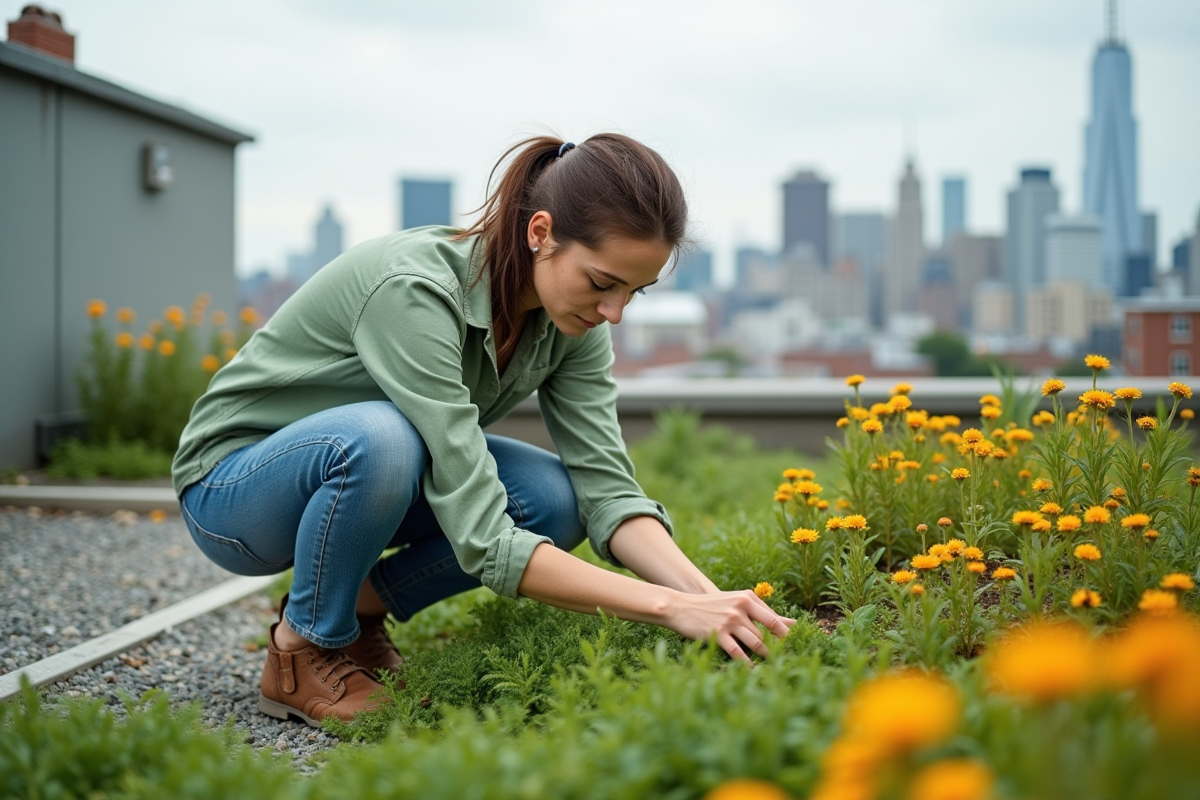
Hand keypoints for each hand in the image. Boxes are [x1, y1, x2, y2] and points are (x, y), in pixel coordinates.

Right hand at [663, 590, 794, 663]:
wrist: (681, 607)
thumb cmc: (713, 606)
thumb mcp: (737, 602)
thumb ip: (762, 612)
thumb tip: (793, 624)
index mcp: (747, 597)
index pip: (774, 618)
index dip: (787, 635)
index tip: (796, 646)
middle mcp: (740, 607)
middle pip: (767, 631)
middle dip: (779, 647)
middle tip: (787, 660)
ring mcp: (729, 620)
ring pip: (756, 642)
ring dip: (766, 656)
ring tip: (774, 666)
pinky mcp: (718, 633)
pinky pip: (738, 652)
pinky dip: (748, 663)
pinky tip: (754, 670)